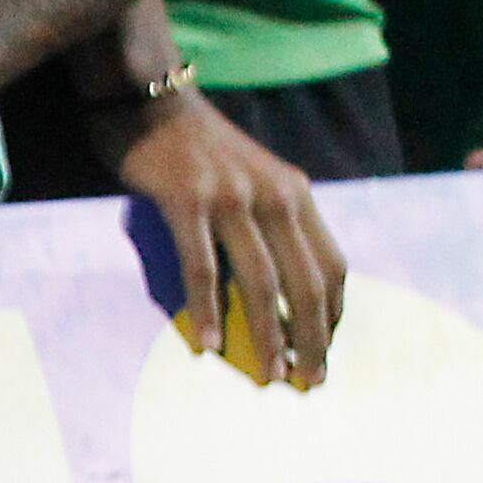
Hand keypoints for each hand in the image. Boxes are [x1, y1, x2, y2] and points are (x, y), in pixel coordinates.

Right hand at [104, 86, 343, 388]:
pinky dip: (207, 311)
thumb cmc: (194, 151)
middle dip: (313, 338)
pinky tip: (208, 346)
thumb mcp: (247, 182)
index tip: (323, 355)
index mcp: (295, 193)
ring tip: (269, 377)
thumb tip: (270, 290)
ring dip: (269, 335)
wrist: (150, 99)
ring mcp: (231, 197)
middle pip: (306, 280)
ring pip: (261, 280)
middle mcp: (274, 195)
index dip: (333, 316)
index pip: (331, 265)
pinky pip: (202, 267)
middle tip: (309, 383)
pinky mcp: (188, 200)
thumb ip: (265, 225)